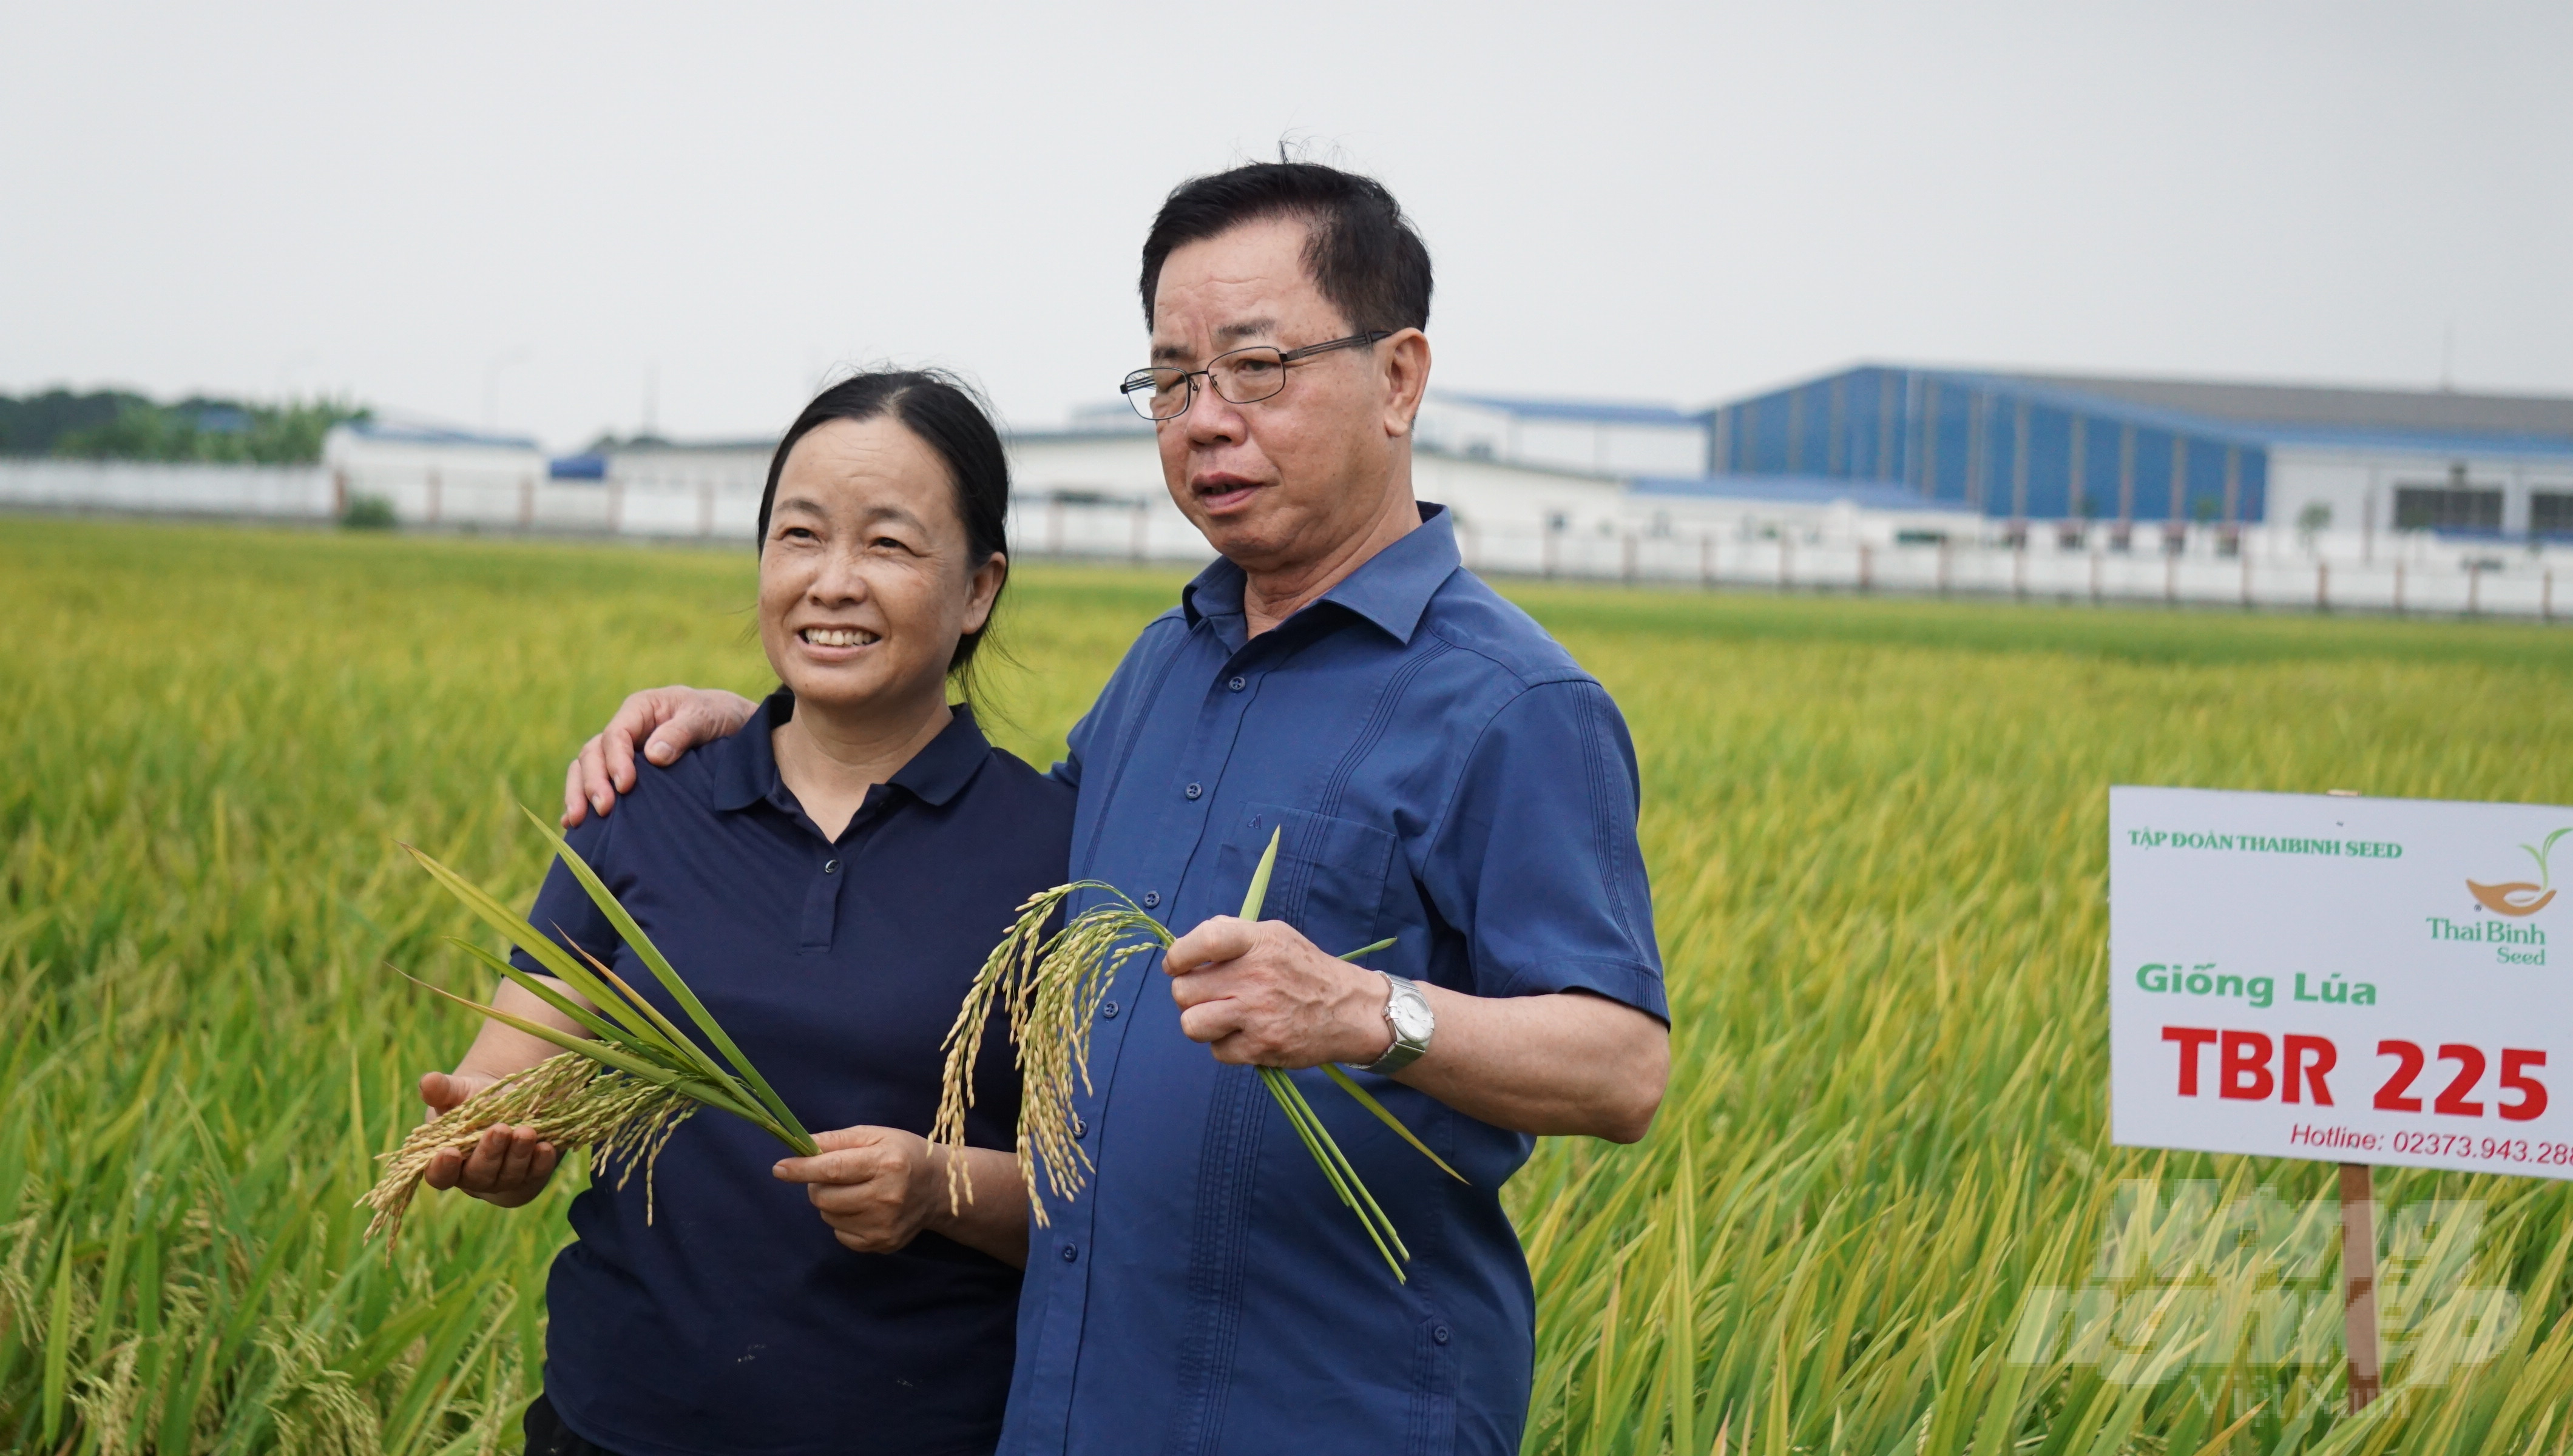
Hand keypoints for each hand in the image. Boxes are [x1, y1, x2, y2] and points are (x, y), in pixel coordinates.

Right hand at [418, 1070, 559, 1206]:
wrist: (510, 1101)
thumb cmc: (474, 1100)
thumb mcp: (458, 1092)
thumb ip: (442, 1091)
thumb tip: (428, 1081)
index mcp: (447, 1163)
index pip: (440, 1175)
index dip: (442, 1168)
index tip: (449, 1152)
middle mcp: (474, 1178)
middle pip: (479, 1176)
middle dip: (489, 1153)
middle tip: (500, 1129)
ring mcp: (504, 1180)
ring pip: (509, 1176)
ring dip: (518, 1155)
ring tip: (526, 1132)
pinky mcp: (531, 1177)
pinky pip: (536, 1175)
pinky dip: (541, 1162)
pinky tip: (546, 1146)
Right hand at [561, 686, 759, 826]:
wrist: (732, 725)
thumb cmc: (717, 715)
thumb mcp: (705, 718)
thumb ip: (681, 732)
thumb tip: (653, 755)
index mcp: (640, 709)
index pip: (616, 735)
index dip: (616, 761)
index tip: (625, 786)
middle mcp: (625, 730)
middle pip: (594, 753)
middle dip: (593, 781)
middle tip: (604, 809)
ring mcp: (621, 752)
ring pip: (586, 768)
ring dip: (579, 793)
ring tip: (578, 821)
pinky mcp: (624, 771)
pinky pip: (596, 783)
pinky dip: (582, 800)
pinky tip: (574, 825)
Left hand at [771, 1126, 940, 1254]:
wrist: (939, 1188)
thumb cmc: (902, 1154)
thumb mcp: (874, 1135)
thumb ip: (836, 1140)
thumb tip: (800, 1145)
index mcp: (885, 1163)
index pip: (832, 1169)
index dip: (802, 1169)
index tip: (779, 1168)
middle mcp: (886, 1197)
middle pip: (823, 1198)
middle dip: (817, 1185)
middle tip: (833, 1175)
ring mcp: (884, 1224)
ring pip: (829, 1216)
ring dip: (831, 1203)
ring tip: (855, 1191)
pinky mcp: (882, 1243)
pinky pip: (840, 1235)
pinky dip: (843, 1221)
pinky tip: (864, 1209)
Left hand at [1162, 916, 1392, 1068]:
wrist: (1350, 1010)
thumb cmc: (1305, 970)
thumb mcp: (1275, 935)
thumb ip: (1231, 933)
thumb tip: (1185, 949)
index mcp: (1259, 942)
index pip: (1204, 941)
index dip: (1179, 955)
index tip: (1175, 965)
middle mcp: (1257, 976)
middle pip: (1184, 991)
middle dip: (1189, 994)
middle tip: (1209, 995)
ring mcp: (1258, 1015)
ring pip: (1191, 1024)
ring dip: (1201, 1022)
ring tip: (1221, 1017)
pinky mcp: (1261, 1048)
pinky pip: (1216, 1051)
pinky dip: (1226, 1046)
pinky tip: (1246, 1034)